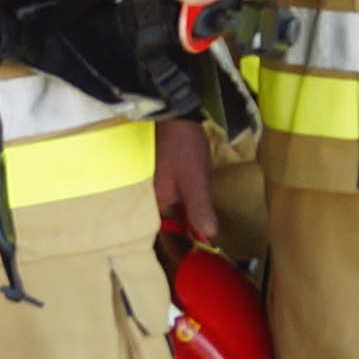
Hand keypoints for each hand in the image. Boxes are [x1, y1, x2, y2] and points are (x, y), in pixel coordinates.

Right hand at [154, 118, 220, 250]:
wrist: (174, 112)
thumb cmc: (184, 148)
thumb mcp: (197, 180)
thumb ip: (200, 208)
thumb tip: (209, 236)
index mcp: (157, 199)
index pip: (169, 228)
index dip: (186, 238)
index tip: (203, 246)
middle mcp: (149, 193)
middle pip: (168, 217)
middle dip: (184, 224)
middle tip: (204, 230)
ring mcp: (152, 180)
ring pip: (169, 204)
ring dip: (183, 210)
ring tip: (201, 217)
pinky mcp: (158, 170)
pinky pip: (169, 191)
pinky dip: (180, 196)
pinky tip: (190, 194)